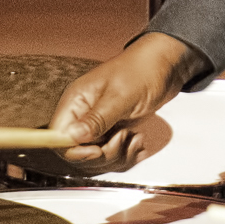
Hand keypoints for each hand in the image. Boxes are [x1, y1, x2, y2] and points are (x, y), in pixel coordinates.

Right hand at [49, 34, 207, 168]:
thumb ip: (97, 119)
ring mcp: (98, 125)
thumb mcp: (121, 96)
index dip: (74, 150)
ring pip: (97, 158)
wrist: (166, 65)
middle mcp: (83, 115)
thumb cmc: (143, 71)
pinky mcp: (113, 132)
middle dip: (102, 154)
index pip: (58, 137)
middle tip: (123, 138)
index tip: (97, 150)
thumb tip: (72, 137)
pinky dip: (127, 154)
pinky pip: (113, 156)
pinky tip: (138, 140)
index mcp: (76, 101)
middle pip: (77, 152)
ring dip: (118, 154)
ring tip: (134, 137)